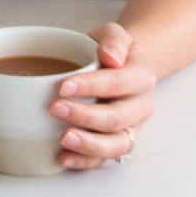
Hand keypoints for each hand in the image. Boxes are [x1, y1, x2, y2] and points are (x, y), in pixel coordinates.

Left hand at [49, 21, 155, 172]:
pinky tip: (63, 157)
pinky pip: (104, 160)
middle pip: (116, 118)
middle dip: (84, 116)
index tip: (62, 86)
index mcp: (142, 78)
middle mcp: (140, 107)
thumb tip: (110, 57)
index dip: (91, 86)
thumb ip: (113, 41)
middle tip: (54, 109)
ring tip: (63, 140)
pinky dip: (84, 162)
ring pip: (116, 145)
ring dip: (89, 145)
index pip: (117, 83)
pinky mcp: (117, 145)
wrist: (122, 68)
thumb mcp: (113, 34)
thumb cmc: (112, 51)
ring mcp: (131, 129)